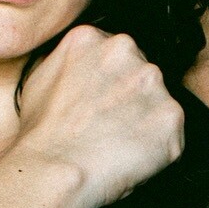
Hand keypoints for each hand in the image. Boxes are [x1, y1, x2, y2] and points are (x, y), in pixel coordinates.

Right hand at [14, 26, 184, 207]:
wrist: (55, 169)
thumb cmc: (41, 137)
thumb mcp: (36, 82)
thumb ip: (67, 66)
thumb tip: (78, 74)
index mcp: (90, 38)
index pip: (114, 56)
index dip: (109, 85)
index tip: (101, 106)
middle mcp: (125, 50)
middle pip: (139, 74)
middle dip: (130, 100)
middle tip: (109, 128)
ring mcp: (152, 82)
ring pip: (158, 102)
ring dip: (145, 123)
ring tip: (117, 146)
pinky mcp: (172, 115)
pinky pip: (172, 134)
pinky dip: (158, 150)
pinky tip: (130, 158)